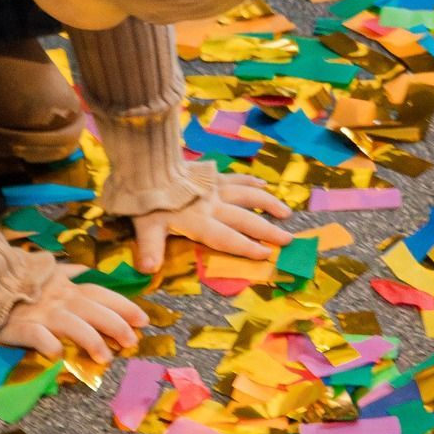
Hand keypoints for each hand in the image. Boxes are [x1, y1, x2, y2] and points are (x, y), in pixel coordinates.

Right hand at [0, 263, 149, 362]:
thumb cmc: (16, 280)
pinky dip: (48, 344)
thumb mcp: (44, 271)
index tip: (143, 320)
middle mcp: (59, 298)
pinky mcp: (21, 326)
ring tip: (105, 358)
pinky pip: (36, 335)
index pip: (100, 294)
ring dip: (90, 339)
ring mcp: (40, 312)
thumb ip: (67, 272)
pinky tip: (59, 355)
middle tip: (132, 342)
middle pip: (93, 309)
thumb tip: (85, 269)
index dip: (123, 306)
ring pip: (71, 324)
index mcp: (66, 286)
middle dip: (115, 324)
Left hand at [132, 176, 292, 273]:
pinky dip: (251, 181)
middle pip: (244, 218)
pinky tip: (264, 183)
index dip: (246, 247)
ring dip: (267, 203)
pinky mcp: (210, 175)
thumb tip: (148, 269)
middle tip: (289, 240)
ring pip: (247, 194)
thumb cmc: (145, 199)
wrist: (146, 164)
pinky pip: (236, 178)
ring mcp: (213, 188)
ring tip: (286, 213)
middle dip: (267, 230)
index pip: (226, 238)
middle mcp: (212, 205)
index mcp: (199, 221)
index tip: (266, 254)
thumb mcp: (145, 225)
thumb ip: (150, 248)